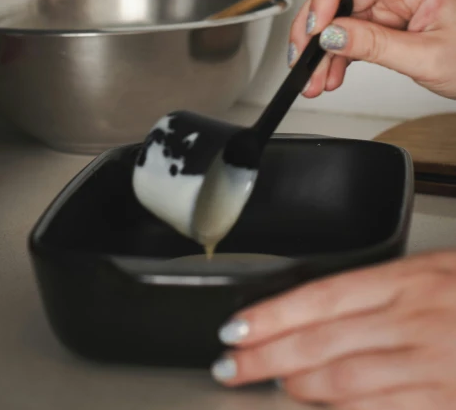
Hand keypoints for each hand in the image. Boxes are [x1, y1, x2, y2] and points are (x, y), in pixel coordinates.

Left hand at [211, 251, 455, 408]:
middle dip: (268, 354)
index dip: (275, 313)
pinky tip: (321, 407)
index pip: (323, 295)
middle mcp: (417, 320)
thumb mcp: (440, 270)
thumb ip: (388, 288)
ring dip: (300, 386)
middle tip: (231, 363)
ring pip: (348, 382)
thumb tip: (328, 309)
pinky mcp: (447, 402)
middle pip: (324, 340)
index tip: (238, 324)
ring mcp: (434, 366)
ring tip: (267, 383)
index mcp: (412, 279)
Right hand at [287, 0, 455, 98]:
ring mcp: (395, 6)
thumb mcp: (427, 57)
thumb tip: (330, 35)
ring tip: (314, 78)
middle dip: (316, 28)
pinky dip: (338, 56)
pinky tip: (331, 75)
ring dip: (323, 49)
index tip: (316, 28)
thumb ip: (374, 44)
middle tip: (301, 57)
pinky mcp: (391, 25)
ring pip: (342, 19)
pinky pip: (354, 34)